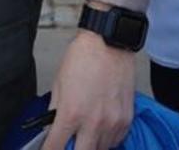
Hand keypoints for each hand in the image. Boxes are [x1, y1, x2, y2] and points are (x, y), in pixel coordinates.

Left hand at [43, 31, 135, 149]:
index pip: (55, 148)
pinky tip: (101, 126)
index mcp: (71, 114)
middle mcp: (93, 123)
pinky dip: (107, 139)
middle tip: (69, 141)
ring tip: (86, 131)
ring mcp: (112, 123)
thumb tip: (52, 127)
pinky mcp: (126, 119)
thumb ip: (56, 109)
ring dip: (90, 145)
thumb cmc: (84, 56)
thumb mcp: (59, 82)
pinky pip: (116, 141)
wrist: (110, 41)